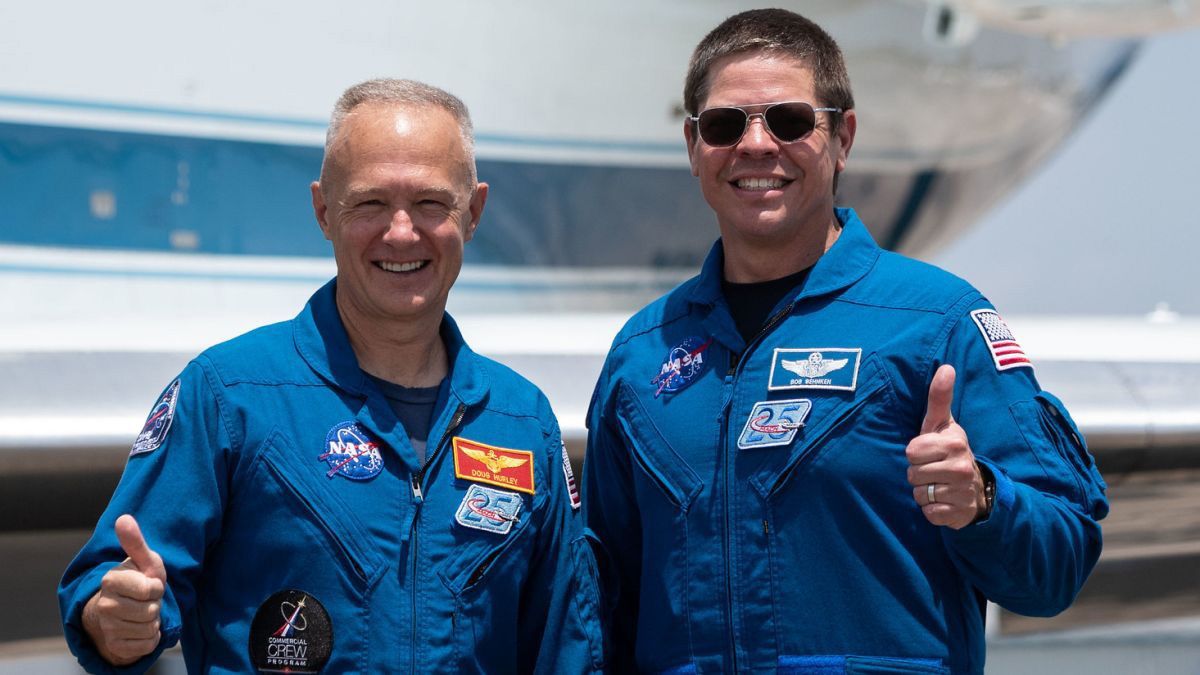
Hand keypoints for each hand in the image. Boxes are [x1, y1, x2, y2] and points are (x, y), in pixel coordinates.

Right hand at [82, 514, 167, 665]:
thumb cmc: (140, 580)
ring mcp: (107, 627)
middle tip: (146, 600)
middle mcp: (103, 605)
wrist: (127, 608)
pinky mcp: (115, 646)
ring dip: (153, 621)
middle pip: (151, 611)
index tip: (149, 584)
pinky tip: (140, 628)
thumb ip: (135, 542)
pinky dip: (151, 638)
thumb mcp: (145, 561)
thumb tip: (123, 518)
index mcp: (110, 580)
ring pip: (149, 628)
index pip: (151, 589)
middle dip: (155, 605)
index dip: (156, 587)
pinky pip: (147, 645)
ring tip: (143, 612)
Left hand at [905, 365, 986, 529]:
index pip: (911, 451)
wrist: (976, 488)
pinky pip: (929, 513)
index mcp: (955, 443)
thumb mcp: (942, 424)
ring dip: (923, 492)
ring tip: (938, 484)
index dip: (915, 453)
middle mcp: (962, 467)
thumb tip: (946, 367)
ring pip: (919, 494)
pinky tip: (943, 500)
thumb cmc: (949, 450)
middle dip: (918, 474)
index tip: (929, 452)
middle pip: (912, 474)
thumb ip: (939, 397)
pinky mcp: (959, 514)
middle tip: (933, 470)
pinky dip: (931, 509)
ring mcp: (962, 492)